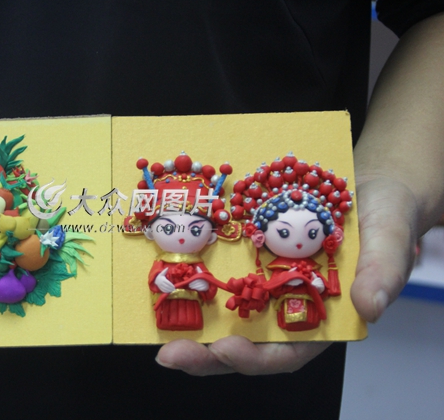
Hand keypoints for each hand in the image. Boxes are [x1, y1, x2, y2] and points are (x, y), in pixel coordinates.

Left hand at [155, 177, 415, 375]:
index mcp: (318, 321)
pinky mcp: (243, 257)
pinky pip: (215, 272)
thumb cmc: (383, 219)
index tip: (228, 350)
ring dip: (188, 320)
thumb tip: (370, 307)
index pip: (284, 354)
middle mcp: (282, 308)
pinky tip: (167, 274)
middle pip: (240, 342)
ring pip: (220, 312)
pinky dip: (192, 277)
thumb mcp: (390, 241)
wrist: (362, 186)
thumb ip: (383, 272)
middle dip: (204, 353)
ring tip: (153, 322)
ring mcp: (259, 284)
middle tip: (170, 354)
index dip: (254, 358)